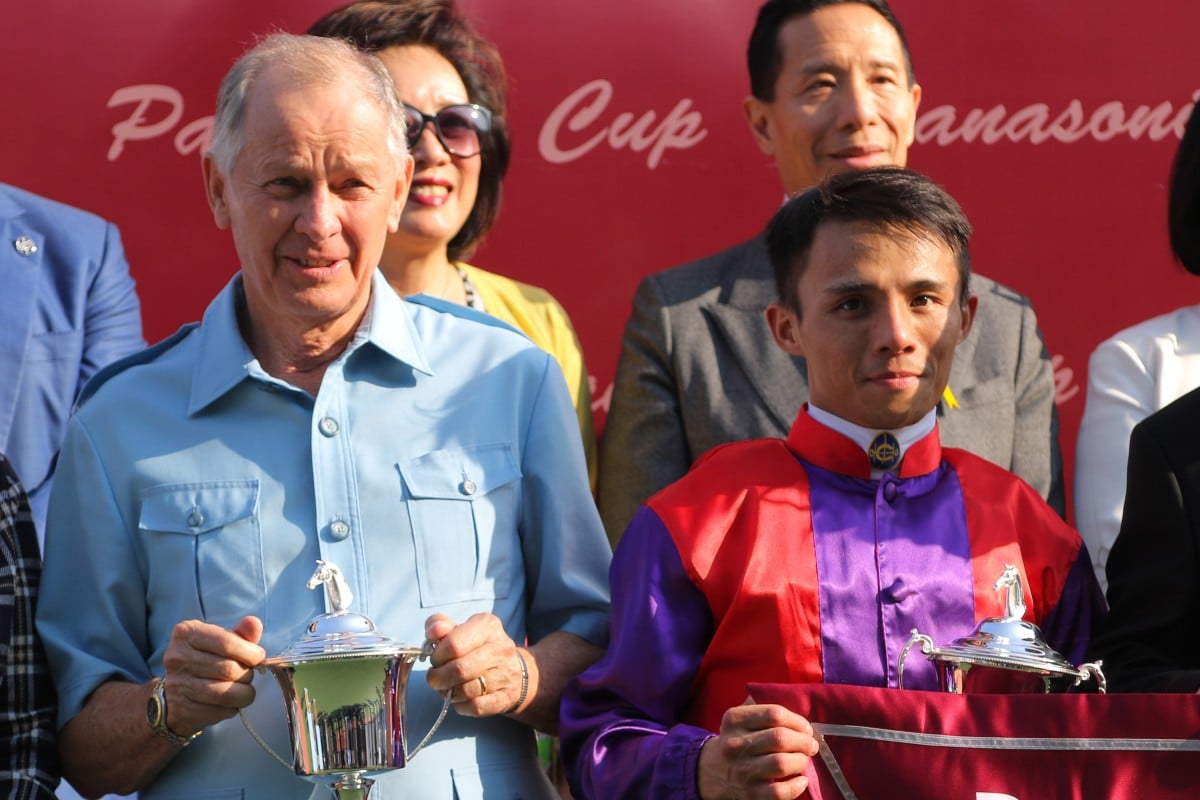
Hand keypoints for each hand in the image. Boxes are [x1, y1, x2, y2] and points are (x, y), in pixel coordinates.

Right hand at [159, 615, 265, 735]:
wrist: (175, 693)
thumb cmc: (207, 660)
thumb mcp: (222, 641)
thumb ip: (241, 633)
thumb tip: (255, 623)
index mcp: (186, 633)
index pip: (227, 643)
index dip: (250, 652)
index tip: (258, 657)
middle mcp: (176, 657)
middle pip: (229, 669)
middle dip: (247, 674)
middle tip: (247, 675)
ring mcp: (176, 685)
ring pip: (226, 693)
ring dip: (244, 693)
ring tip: (243, 689)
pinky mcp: (180, 710)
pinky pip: (219, 712)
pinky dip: (232, 708)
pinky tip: (229, 703)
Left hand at [424, 612, 524, 716]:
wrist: (512, 667)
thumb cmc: (477, 647)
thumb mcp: (459, 629)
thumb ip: (439, 624)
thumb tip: (433, 632)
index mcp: (487, 626)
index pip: (454, 644)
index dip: (437, 656)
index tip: (434, 659)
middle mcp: (501, 648)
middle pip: (459, 669)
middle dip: (439, 677)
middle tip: (435, 678)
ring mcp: (507, 674)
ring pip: (467, 690)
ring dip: (449, 692)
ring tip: (446, 688)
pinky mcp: (507, 697)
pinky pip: (477, 707)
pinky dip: (462, 706)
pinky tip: (460, 698)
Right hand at [697, 701, 819, 799]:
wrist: (717, 770)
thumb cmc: (741, 738)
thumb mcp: (742, 717)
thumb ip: (763, 706)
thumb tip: (797, 703)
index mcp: (734, 720)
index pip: (774, 714)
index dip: (797, 720)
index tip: (806, 727)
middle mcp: (734, 745)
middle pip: (779, 738)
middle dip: (803, 741)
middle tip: (811, 745)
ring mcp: (741, 771)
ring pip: (781, 763)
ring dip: (801, 761)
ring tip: (804, 759)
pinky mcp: (749, 793)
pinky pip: (779, 792)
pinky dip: (796, 786)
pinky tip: (802, 780)